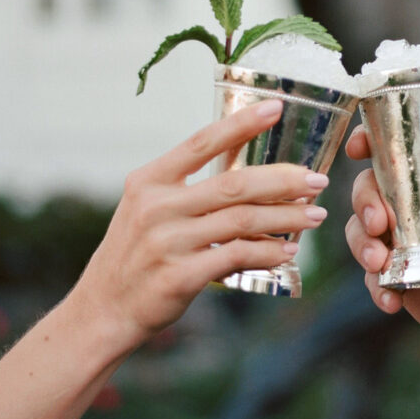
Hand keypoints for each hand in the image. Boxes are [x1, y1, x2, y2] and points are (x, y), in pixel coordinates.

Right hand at [69, 99, 329, 357]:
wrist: (102, 310)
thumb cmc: (135, 254)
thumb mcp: (149, 207)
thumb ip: (189, 184)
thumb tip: (247, 159)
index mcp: (149, 180)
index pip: (202, 142)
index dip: (241, 124)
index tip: (276, 108)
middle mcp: (156, 206)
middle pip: (234, 184)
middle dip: (283, 180)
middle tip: (317, 180)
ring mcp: (167, 242)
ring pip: (242, 220)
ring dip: (286, 217)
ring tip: (315, 215)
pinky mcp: (178, 276)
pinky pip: (236, 256)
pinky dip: (267, 252)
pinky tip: (288, 251)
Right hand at [344, 126, 419, 361]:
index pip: (394, 152)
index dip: (369, 142)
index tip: (359, 148)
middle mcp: (412, 208)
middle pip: (367, 189)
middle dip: (364, 202)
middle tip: (379, 223)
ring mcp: (403, 244)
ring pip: (360, 232)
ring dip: (361, 244)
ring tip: (379, 263)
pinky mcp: (400, 279)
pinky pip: (373, 279)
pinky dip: (376, 287)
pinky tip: (393, 299)